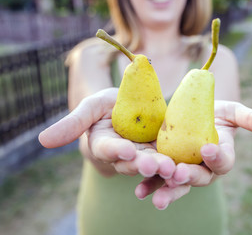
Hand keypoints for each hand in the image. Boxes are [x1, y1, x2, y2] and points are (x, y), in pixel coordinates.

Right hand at [38, 88, 175, 178]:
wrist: (134, 103)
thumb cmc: (109, 105)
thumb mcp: (92, 106)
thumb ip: (73, 122)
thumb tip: (41, 140)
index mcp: (104, 145)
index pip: (107, 149)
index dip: (115, 150)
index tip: (125, 149)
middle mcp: (124, 157)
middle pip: (133, 163)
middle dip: (144, 164)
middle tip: (156, 165)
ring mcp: (145, 156)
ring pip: (153, 166)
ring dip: (163, 170)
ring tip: (174, 170)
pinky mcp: (163, 154)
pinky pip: (171, 162)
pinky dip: (178, 168)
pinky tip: (187, 170)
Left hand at [134, 100, 251, 209]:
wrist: (188, 111)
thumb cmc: (213, 111)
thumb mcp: (232, 112)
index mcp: (221, 156)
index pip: (223, 161)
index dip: (218, 157)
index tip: (209, 149)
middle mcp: (203, 169)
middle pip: (199, 177)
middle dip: (189, 177)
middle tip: (178, 174)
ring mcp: (183, 171)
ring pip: (177, 184)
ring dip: (167, 190)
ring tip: (155, 197)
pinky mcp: (164, 169)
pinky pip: (157, 180)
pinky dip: (149, 186)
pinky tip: (140, 191)